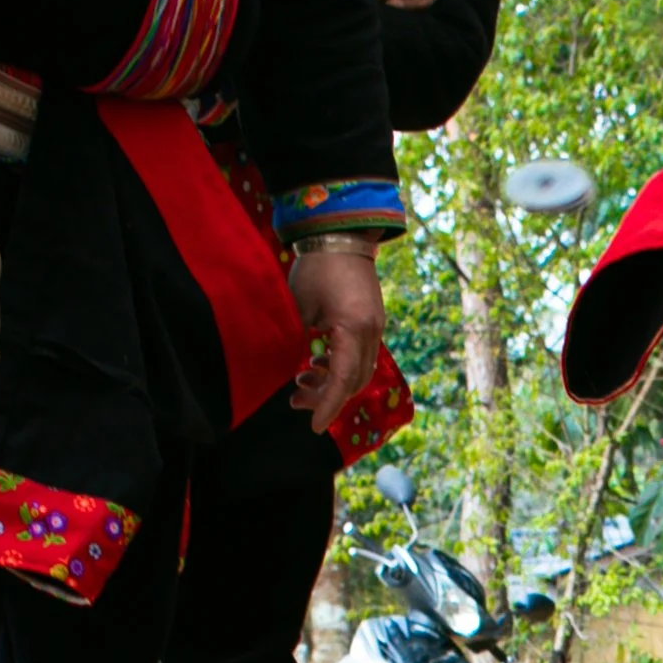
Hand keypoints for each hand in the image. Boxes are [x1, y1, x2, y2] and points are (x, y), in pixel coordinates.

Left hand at [289, 240, 385, 432]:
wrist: (342, 237)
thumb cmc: (317, 268)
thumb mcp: (298, 307)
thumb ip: (296, 340)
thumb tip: (286, 371)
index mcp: (353, 329)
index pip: (343, 379)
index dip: (327, 405)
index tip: (313, 425)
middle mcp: (372, 332)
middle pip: (356, 381)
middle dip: (327, 397)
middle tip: (295, 400)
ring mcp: (376, 327)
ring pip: (360, 371)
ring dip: (333, 382)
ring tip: (302, 379)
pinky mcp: (372, 322)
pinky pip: (361, 356)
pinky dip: (340, 367)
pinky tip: (317, 361)